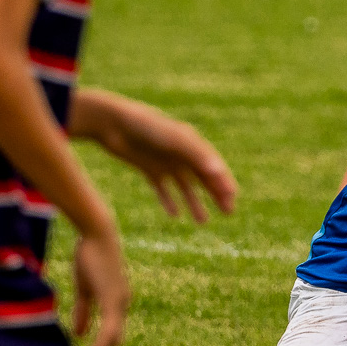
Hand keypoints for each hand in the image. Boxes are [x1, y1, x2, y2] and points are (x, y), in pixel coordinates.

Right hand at [70, 228, 129, 345]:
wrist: (96, 233)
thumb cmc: (89, 255)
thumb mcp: (84, 288)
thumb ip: (83, 311)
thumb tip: (79, 334)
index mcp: (116, 301)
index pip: (112, 334)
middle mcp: (122, 304)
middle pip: (115, 341)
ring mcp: (120, 303)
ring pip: (112, 340)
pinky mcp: (113, 300)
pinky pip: (108, 332)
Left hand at [75, 90, 236, 221]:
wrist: (114, 123)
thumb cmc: (148, 127)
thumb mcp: (176, 140)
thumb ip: (197, 155)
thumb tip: (219, 172)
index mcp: (193, 144)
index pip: (214, 167)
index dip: (224, 183)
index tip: (232, 200)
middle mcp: (182, 154)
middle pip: (204, 178)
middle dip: (216, 195)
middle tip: (228, 213)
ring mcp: (166, 162)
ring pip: (185, 187)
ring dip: (195, 203)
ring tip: (203, 222)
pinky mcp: (149, 169)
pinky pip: (163, 189)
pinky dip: (169, 201)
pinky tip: (174, 215)